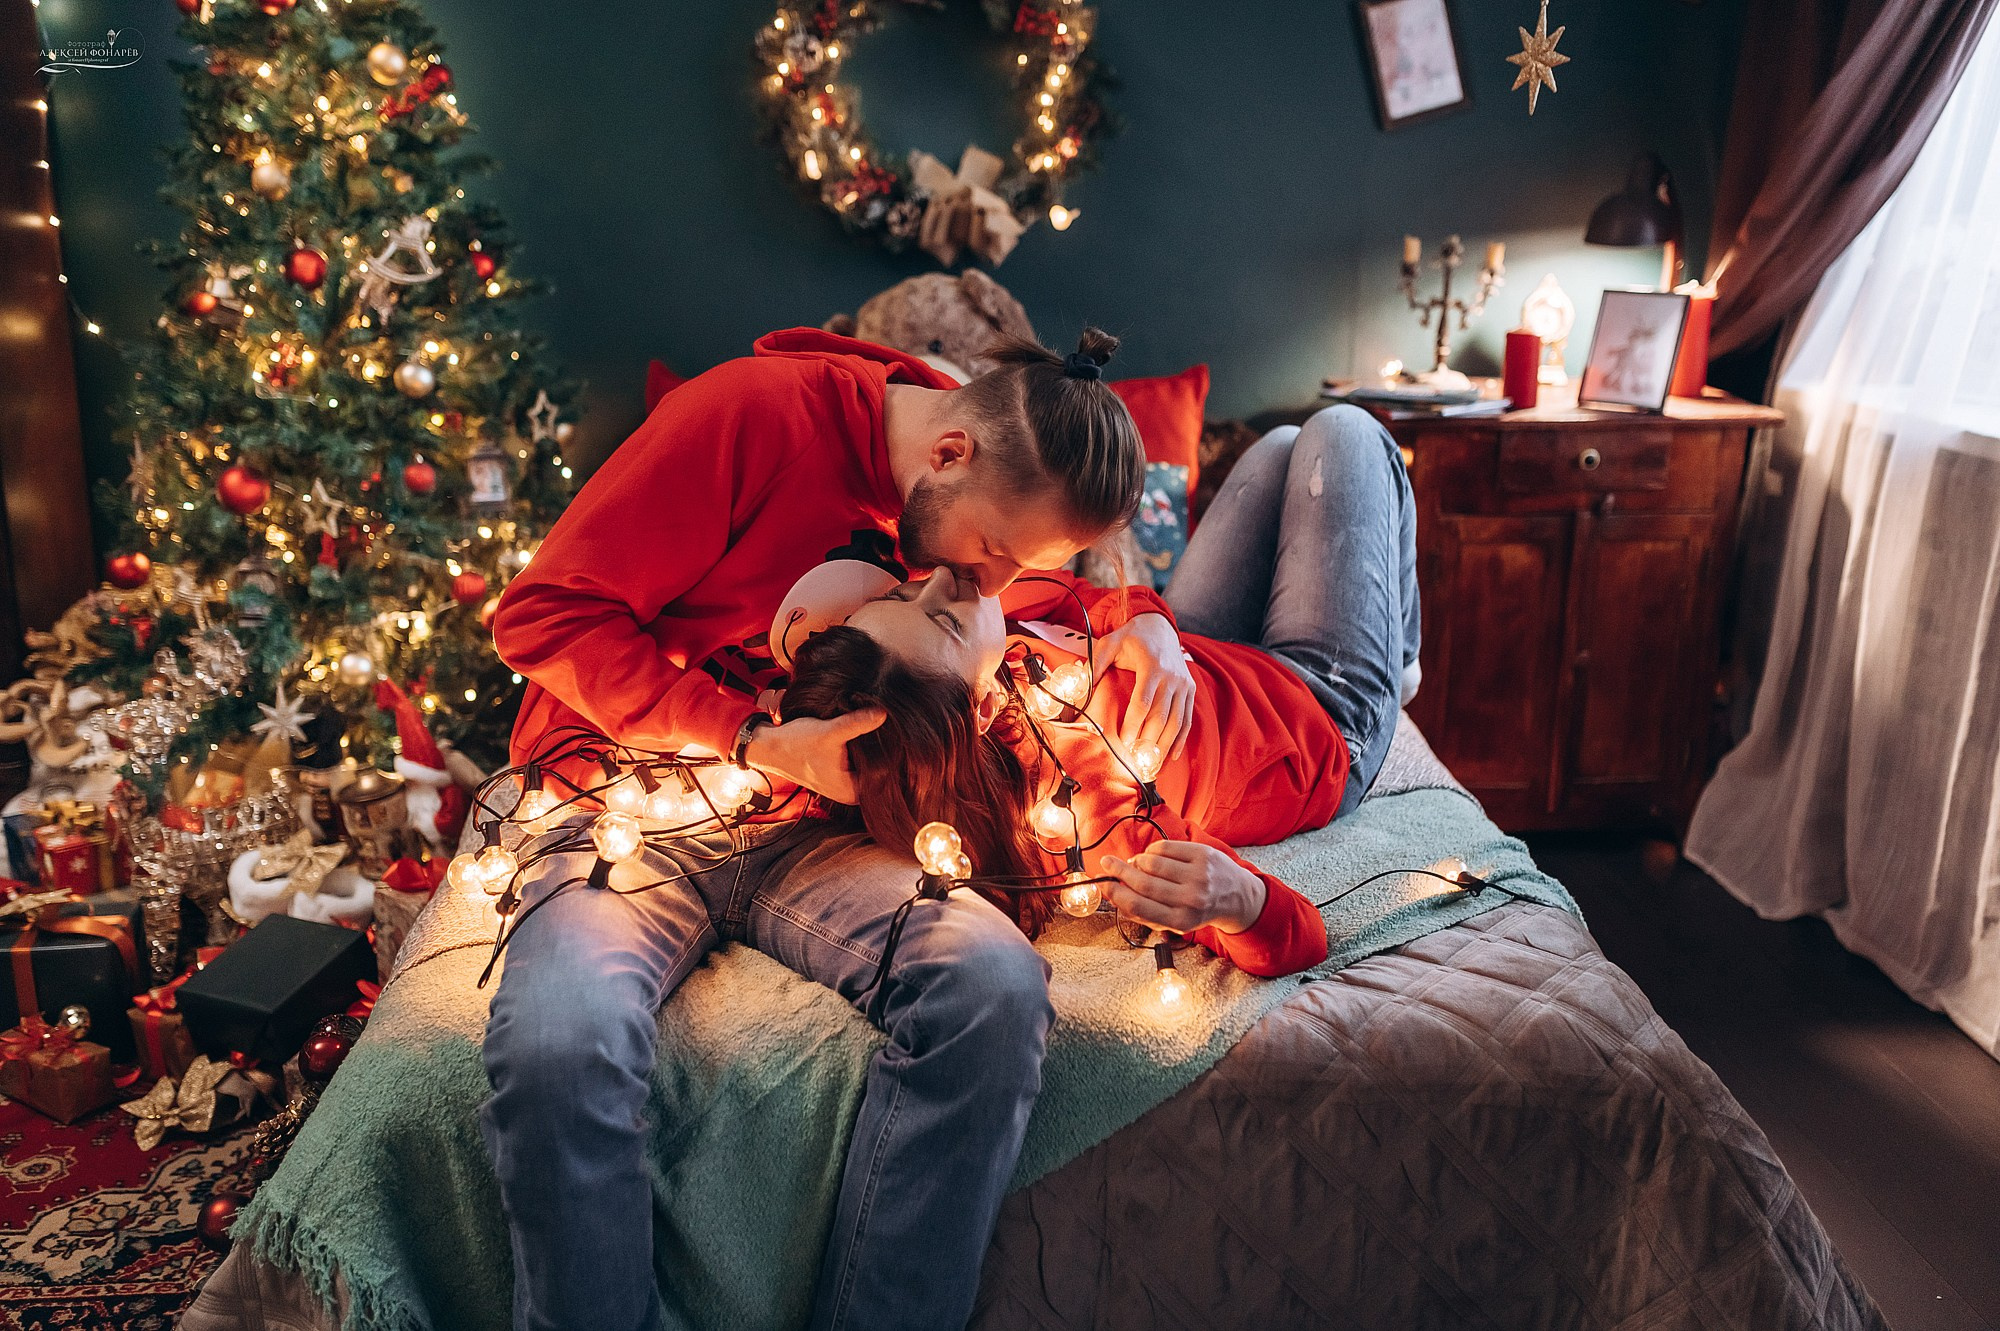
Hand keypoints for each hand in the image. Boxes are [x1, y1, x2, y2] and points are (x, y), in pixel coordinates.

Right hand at [743, 709, 884, 803]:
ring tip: (884, 727)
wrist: (771, 746)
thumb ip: (857, 724)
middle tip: (896, 727)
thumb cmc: (797, 744)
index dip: (895, 755)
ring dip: (873, 747)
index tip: (901, 734)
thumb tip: (883, 713)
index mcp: (853, 793)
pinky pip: (860, 761)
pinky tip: (868, 731)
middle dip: (886, 750)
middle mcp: (852, 793)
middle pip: (881, 770)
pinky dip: (863, 748)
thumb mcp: (829, 732)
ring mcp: (846, 783)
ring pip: (870, 764)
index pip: (888, 776)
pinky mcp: (841, 773)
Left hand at [1094, 612, 1195, 761]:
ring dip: (1165, 745)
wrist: (1159, 625)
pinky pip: (1187, 718)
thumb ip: (1095, 664)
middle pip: (1162, 716)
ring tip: (1152, 764)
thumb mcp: (1110, 643)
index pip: (1143, 702)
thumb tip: (1081, 687)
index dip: (1134, 725)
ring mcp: (1183, 684)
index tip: (1124, 743)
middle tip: (1137, 761)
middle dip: (1149, 741)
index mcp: (1151, 666)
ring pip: (1177, 721)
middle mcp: (1171, 677)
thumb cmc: (1131, 637)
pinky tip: (1172, 755)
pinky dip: (1181, 739)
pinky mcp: (1190, 689)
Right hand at [1100, 841, 1266, 934]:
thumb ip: (1144, 913)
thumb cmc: (1199, 909)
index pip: (1138, 906)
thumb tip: (1113, 895)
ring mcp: (1198, 875)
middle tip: (1107, 863)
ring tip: (1136, 863)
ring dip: (1137, 861)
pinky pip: (1165, 847)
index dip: (1115, 893)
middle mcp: (1190, 899)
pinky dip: (1152, 851)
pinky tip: (1154, 856)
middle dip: (1119, 871)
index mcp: (1181, 921)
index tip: (1103, 883)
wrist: (1236, 896)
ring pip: (1152, 862)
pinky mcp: (1202, 854)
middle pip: (1142, 882)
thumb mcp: (1174, 921)